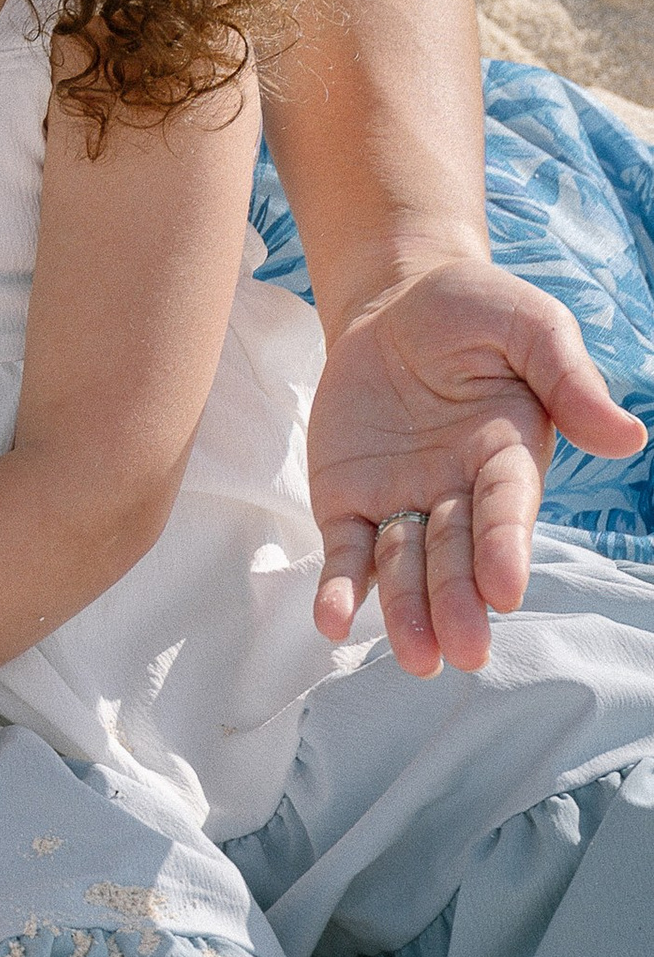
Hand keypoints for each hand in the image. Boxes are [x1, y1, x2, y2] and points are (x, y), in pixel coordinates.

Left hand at [310, 257, 644, 674]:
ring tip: (414, 658)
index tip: (504, 590)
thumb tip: (629, 437)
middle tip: (462, 652)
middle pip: (458, 555)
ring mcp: (402, 500)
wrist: (394, 299)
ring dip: (407, 613)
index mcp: (509, 457)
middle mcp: (459, 493)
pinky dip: (340, 588)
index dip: (505, 549)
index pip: (506, 511)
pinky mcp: (347, 500)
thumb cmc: (474, 311)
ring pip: (405, 567)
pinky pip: (346, 550)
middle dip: (458, 602)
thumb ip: (568, 377)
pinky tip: (332, 622)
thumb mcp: (529, 325)